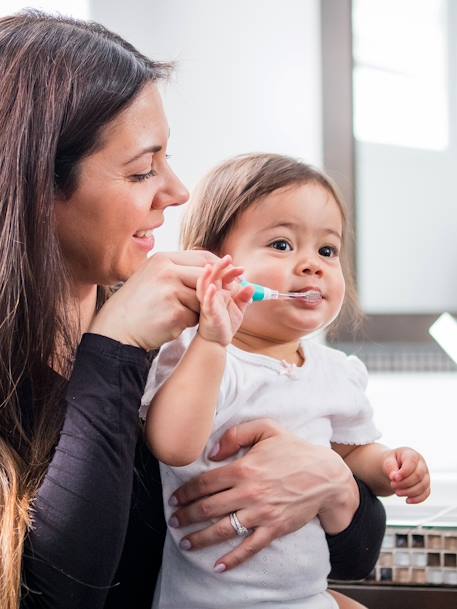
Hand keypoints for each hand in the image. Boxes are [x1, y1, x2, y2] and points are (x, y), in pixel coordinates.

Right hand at [89, 250, 217, 350]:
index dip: (219, 268)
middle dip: (214, 290)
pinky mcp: (174, 314)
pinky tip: (170, 323)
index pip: (203, 257)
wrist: (116, 330)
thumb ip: (179, 270)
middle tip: (210, 301)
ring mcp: (170, 292)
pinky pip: (195, 318)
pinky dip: (188, 323)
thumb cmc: (138, 304)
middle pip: (208, 277)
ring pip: (204, 299)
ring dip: (197, 309)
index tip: (227, 278)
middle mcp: (167, 272)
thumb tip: (215, 266)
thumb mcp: (154, 276)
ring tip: (176, 313)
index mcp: (163, 259)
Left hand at [167, 419, 358, 571]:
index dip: (185, 492)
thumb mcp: (267, 429)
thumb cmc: (294, 450)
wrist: (326, 475)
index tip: (174, 499)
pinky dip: (233, 559)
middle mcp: (249, 492)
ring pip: (223, 529)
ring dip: (200, 538)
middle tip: (174, 520)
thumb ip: (236, 434)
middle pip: (208, 508)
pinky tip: (219, 566)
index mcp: (243, 468)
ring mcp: (261, 513)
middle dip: (186, 516)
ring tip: (185, 543)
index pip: (205, 483)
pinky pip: (250, 547)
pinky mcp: (274, 528)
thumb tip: (212, 453)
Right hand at [197, 255, 252, 345]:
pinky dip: (208, 295)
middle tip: (228, 258)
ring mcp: (209, 303)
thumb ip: (245, 298)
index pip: (225, 277)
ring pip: (204, 287)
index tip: (242, 269)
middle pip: (213, 277)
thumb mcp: (239, 309)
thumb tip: (251, 286)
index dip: (232, 271)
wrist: (217, 341)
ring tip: (210, 267)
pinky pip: (206, 303)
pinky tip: (212, 288)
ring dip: (207, 276)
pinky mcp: (208, 313)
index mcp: (221, 292)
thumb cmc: (225, 324)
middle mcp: (213, 295)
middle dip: (219, 266)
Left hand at [382, 447, 429, 503]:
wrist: (395, 466)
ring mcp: (425, 475)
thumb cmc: (392, 462)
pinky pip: (426, 494)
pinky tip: (407, 500)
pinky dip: (417, 499)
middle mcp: (422, 464)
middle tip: (393, 485)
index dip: (403, 473)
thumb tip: (394, 477)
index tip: (393, 478)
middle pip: (418, 476)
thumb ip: (390, 467)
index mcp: (412, 454)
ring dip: (409, 492)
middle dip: (404, 483)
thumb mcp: (387, 460)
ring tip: (397, 492)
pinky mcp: (426, 485)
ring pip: (423, 486)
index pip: (411, 463)